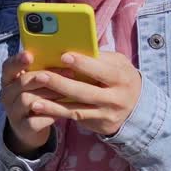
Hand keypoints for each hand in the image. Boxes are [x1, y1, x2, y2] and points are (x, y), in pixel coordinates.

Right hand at [0, 51, 62, 155]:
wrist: (30, 129)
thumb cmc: (37, 99)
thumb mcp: (36, 84)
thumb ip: (43, 71)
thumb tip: (66, 54)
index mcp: (9, 80)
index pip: (8, 67)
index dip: (18, 61)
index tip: (30, 55)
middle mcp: (7, 95)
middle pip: (23, 81)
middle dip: (47, 76)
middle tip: (70, 73)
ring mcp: (13, 112)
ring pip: (27, 100)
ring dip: (50, 95)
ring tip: (67, 93)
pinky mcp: (22, 128)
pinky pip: (34, 121)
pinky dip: (49, 115)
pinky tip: (62, 113)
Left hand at [27, 51, 141, 136]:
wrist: (138, 106)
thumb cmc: (121, 77)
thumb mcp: (118, 64)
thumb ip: (100, 57)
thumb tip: (74, 46)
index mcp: (122, 78)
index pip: (102, 70)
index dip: (83, 64)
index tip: (64, 56)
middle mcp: (116, 98)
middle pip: (86, 92)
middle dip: (61, 84)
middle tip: (40, 75)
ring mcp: (106, 113)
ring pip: (77, 109)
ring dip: (53, 104)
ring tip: (32, 99)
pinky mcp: (98, 124)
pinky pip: (74, 118)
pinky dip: (55, 113)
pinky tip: (39, 108)